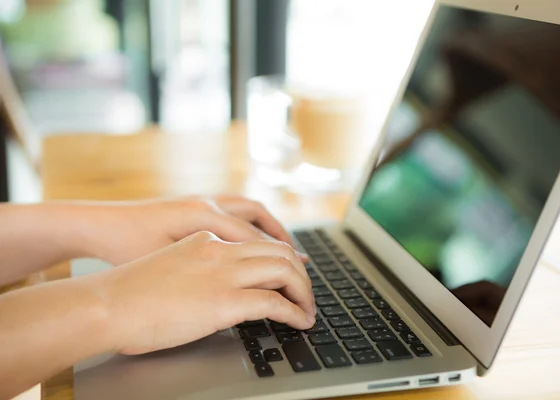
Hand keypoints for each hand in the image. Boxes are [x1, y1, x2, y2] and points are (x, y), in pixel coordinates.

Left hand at [76, 195, 302, 265]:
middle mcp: (206, 202)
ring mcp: (201, 199)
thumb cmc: (125, 245)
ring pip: (248, 208)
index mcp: (201, 215)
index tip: (293, 283)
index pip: (252, 239)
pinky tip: (253, 238)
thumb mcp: (166, 262)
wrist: (99, 223)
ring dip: (269, 226)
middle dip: (282, 239)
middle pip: (257, 216)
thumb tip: (241, 285)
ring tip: (285, 247)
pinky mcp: (194, 203)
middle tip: (300, 262)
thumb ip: (204, 269)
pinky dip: (251, 222)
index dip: (276, 263)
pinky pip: (234, 209)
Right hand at [93, 231, 314, 354]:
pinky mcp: (224, 300)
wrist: (107, 304)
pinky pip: (275, 302)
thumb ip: (198, 271)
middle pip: (280, 250)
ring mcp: (223, 273)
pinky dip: (295, 312)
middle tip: (306, 293)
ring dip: (304, 291)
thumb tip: (213, 290)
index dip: (281, 258)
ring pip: (285, 270)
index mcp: (206, 240)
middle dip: (301, 273)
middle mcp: (220, 250)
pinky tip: (300, 322)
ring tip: (308, 309)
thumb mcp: (171, 268)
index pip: (258, 241)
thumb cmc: (129, 294)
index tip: (292, 273)